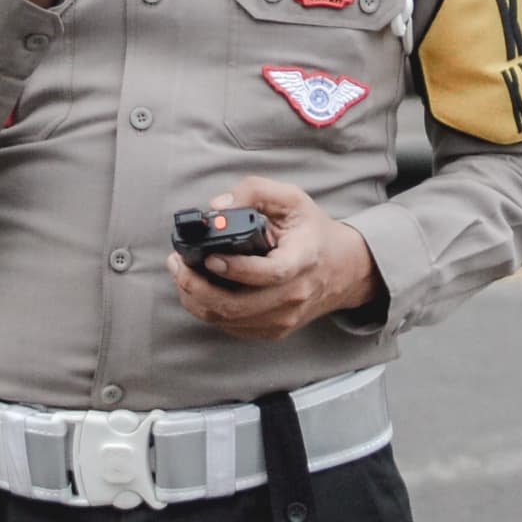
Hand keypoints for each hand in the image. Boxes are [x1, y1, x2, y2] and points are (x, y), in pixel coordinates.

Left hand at [166, 175, 378, 338]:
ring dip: (195, 299)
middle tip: (178, 264)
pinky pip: (232, 327)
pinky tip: (197, 289)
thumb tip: (217, 207)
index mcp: (303, 260)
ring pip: (229, 320)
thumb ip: (254, 192)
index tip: (210, 257)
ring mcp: (284, 318)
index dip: (237, 269)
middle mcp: (295, 295)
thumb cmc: (312, 231)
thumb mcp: (291, 199)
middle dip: (197, 286)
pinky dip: (207, 310)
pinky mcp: (274, 330)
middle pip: (239, 306)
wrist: (342, 269)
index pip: (270, 273)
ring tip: (181, 273)